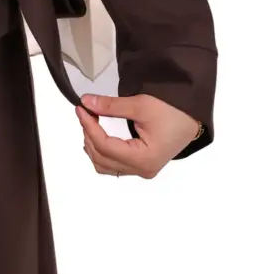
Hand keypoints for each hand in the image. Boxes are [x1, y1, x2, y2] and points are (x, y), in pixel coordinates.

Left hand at [76, 92, 199, 177]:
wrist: (192, 117)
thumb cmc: (174, 112)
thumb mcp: (140, 105)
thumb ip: (110, 106)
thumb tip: (87, 102)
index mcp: (144, 159)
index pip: (105, 145)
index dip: (89, 126)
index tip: (81, 109)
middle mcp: (142, 170)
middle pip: (102, 158)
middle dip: (89, 134)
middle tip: (85, 112)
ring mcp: (142, 170)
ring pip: (105, 165)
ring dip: (93, 144)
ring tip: (90, 122)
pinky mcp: (142, 165)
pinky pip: (114, 164)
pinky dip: (102, 150)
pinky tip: (98, 135)